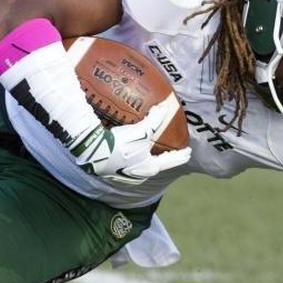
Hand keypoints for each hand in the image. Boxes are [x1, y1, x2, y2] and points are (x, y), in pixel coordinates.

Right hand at [77, 102, 191, 184]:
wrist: (93, 152)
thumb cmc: (122, 144)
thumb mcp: (142, 131)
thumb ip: (155, 119)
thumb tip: (166, 106)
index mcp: (150, 167)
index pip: (171, 161)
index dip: (180, 155)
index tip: (188, 152)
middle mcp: (140, 175)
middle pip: (156, 165)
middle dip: (163, 159)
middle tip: (169, 151)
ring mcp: (125, 176)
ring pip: (141, 167)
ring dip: (146, 159)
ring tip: (148, 151)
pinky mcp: (112, 173)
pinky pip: (127, 165)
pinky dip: (132, 158)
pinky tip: (128, 152)